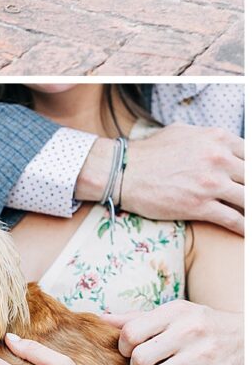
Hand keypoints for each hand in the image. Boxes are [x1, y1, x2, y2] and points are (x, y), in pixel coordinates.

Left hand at [112, 300, 244, 364]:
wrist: (247, 339)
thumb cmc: (203, 325)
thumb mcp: (175, 313)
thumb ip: (139, 318)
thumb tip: (102, 319)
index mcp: (175, 312)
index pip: (131, 332)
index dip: (124, 347)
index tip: (132, 351)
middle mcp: (188, 332)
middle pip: (140, 359)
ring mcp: (202, 356)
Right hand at [121, 126, 242, 233]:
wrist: (124, 172)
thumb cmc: (151, 152)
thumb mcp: (183, 132)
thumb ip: (208, 138)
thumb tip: (223, 146)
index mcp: (216, 138)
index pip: (250, 154)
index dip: (249, 169)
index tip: (246, 180)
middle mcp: (218, 158)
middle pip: (251, 177)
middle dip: (249, 189)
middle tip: (245, 197)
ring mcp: (210, 183)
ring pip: (248, 200)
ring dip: (249, 208)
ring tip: (247, 214)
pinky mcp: (200, 206)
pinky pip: (233, 220)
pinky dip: (243, 228)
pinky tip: (245, 232)